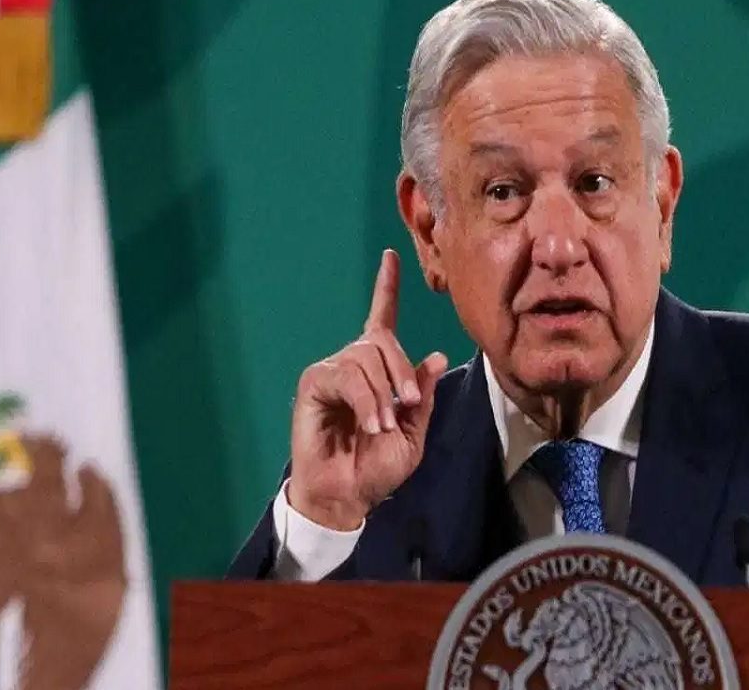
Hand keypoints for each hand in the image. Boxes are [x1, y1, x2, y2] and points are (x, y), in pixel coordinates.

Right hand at [288, 249, 447, 529]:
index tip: (390, 256)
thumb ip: (422, 395)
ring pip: (365, 359)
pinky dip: (365, 401)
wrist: (349, 493)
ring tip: (383, 426)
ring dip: (382, 395)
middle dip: (401, 372)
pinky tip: (369, 424)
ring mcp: (332, 371)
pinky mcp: (313, 384)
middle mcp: (354, 363)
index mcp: (380, 371)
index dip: (386, 287)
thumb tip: (435, 356)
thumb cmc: (378, 466)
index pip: (381, 318)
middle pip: (382, 340)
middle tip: (406, 406)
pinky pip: (346, 376)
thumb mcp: (414, 432)